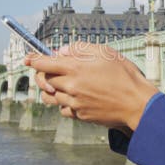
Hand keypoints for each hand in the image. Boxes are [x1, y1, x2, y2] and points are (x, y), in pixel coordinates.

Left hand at [24, 43, 158, 130]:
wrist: (137, 104)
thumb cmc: (125, 75)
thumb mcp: (106, 53)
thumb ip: (81, 49)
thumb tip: (63, 51)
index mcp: (76, 68)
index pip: (44, 63)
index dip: (33, 60)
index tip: (27, 58)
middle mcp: (71, 87)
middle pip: (44, 80)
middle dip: (42, 73)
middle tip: (49, 69)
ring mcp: (75, 103)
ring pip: (50, 97)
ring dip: (51, 89)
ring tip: (60, 84)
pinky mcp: (80, 115)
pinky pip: (63, 109)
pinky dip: (64, 103)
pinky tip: (75, 97)